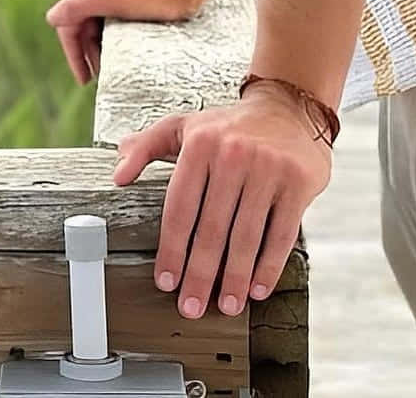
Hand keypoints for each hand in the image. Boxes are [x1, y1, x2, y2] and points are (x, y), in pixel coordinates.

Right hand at [45, 0, 204, 86]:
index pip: (67, 24)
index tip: (83, 79)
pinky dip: (109, 40)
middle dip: (85, 53)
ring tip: (108, 68)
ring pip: (94, 26)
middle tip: (97, 77)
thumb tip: (51, 18)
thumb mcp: (110, 1)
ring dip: (97, 48)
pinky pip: (108, 23)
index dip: (73, 54)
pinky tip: (118, 52)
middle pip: (80, 26)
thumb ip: (77, 8)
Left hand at [113, 84, 331, 319]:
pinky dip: (268, 266)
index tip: (165, 281)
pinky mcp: (297, 183)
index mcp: (199, 143)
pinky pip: (280, 234)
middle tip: (190, 306)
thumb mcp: (183, 126)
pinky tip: (256, 288)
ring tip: (225, 305)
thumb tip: (117, 175)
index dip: (171, 249)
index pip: (180, 207)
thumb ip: (146, 147)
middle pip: (211, 229)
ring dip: (233, 278)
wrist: (287, 109)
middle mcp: (232, 154)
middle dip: (199, 274)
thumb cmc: (229, 126)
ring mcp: (267, 168)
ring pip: (246, 237)